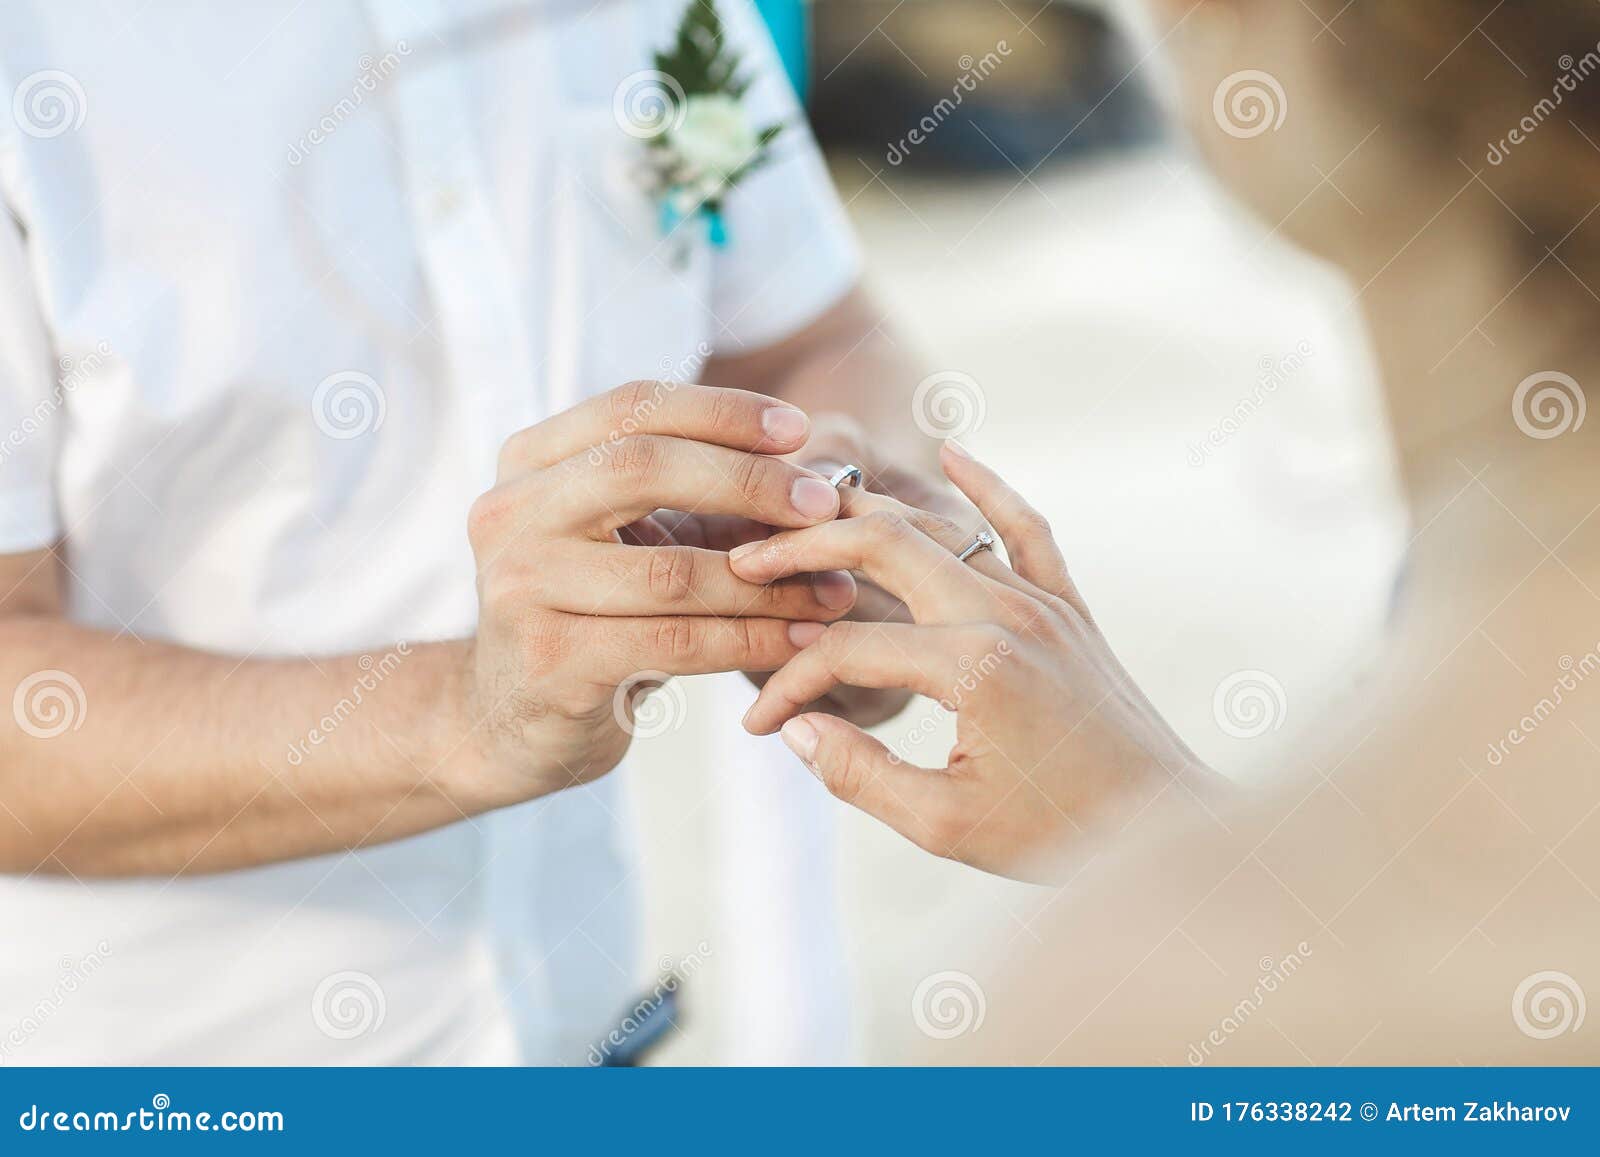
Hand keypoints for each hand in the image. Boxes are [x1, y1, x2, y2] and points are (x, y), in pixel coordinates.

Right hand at [450, 381, 855, 807]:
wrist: (506, 722)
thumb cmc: (591, 616)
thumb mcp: (626, 542)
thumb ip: (697, 503)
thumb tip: (819, 480)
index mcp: (528, 462)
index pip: (632, 408)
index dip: (721, 412)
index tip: (798, 429)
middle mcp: (510, 513)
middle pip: (643, 467)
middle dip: (748, 482)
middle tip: (825, 506)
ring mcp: (522, 587)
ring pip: (671, 570)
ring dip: (768, 582)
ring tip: (834, 590)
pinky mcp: (551, 660)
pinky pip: (674, 640)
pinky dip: (749, 640)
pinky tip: (798, 641)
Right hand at [731, 441, 1220, 882]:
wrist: (1167, 828)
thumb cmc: (1058, 836)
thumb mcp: (945, 826)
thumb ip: (859, 775)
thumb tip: (794, 730)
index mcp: (971, 668)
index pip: (846, 649)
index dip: (789, 682)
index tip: (759, 727)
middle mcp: (1005, 615)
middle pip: (883, 544)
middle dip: (805, 546)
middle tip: (749, 560)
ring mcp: (1041, 603)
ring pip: (941, 527)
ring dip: (870, 516)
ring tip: (806, 517)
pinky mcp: (1069, 608)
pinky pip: (1025, 527)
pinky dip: (988, 485)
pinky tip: (951, 451)